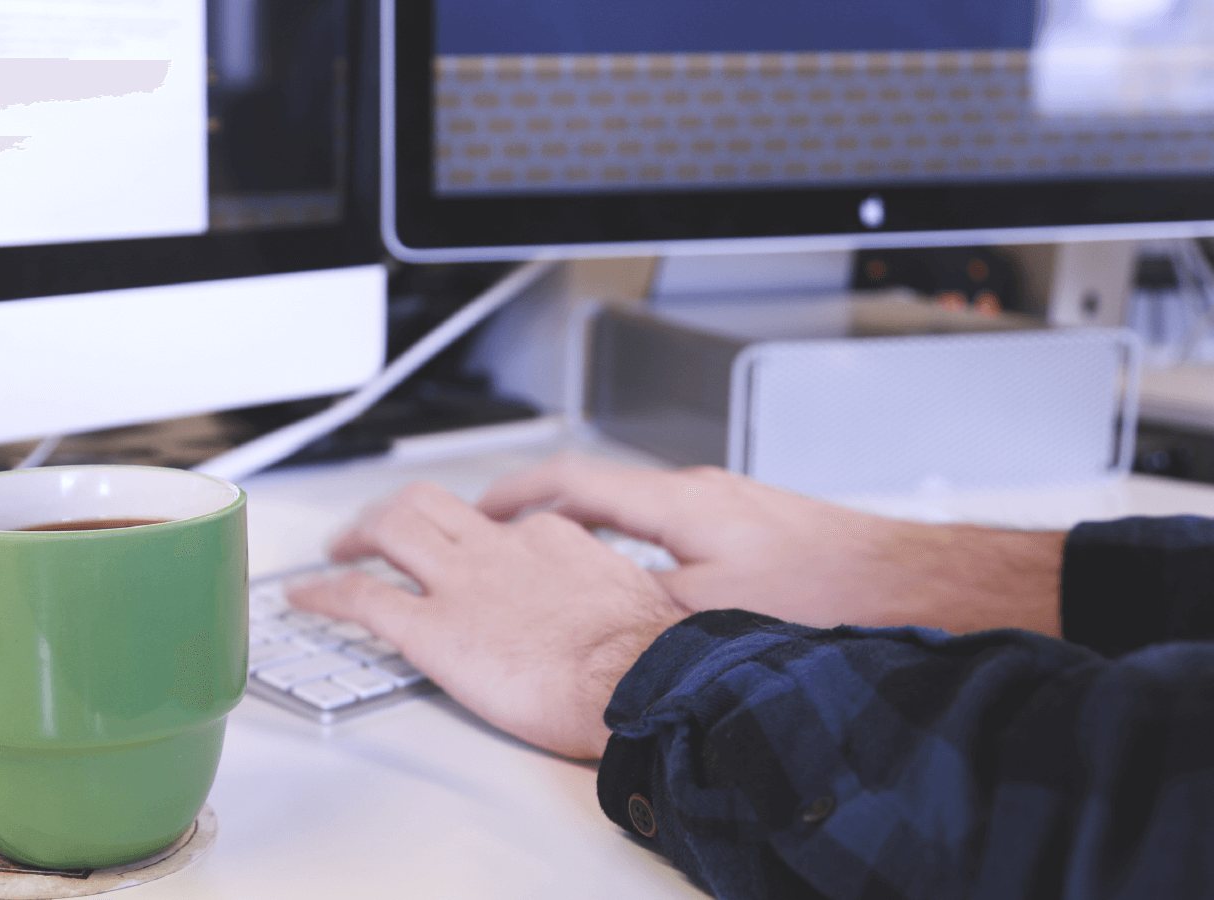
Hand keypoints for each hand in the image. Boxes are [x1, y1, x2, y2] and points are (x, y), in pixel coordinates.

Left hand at [286, 481, 687, 759]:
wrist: (636, 681)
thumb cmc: (644, 658)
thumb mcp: (630, 603)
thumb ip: (600, 597)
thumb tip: (604, 618)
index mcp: (548, 541)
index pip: (495, 523)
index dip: (469, 532)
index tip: (462, 545)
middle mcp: (497, 549)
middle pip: (429, 503)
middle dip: (395, 508)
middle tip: (376, 527)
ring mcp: (460, 583)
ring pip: (390, 529)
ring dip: (355, 533)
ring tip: (336, 548)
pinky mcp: (431, 628)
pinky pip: (362, 597)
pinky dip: (324, 591)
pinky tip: (304, 596)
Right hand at [479, 453, 1065, 637]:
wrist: (915, 584)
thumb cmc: (829, 593)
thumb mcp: (710, 616)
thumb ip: (637, 610)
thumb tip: (587, 623)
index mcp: (677, 502)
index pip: (571, 480)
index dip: (514, 494)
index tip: (479, 508)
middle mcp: (701, 491)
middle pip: (600, 492)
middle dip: (547, 513)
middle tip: (508, 536)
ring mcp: (729, 506)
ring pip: (638, 513)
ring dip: (594, 533)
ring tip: (564, 564)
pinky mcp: (755, 528)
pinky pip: (673, 529)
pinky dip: (637, 548)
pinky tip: (646, 585)